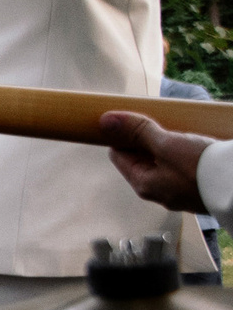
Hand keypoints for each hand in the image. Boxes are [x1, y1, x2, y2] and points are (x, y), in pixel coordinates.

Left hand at [100, 110, 215, 212]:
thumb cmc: (203, 169)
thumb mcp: (167, 145)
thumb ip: (138, 132)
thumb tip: (105, 120)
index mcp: (144, 185)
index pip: (118, 154)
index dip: (122, 134)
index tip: (132, 118)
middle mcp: (159, 192)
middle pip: (141, 157)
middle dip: (147, 138)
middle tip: (159, 121)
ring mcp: (179, 191)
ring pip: (164, 161)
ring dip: (168, 143)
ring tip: (180, 130)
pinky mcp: (198, 187)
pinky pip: (183, 166)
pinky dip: (185, 151)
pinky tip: (195, 141)